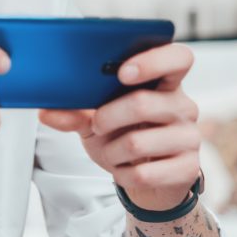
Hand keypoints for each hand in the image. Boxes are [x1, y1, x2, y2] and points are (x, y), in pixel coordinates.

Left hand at [39, 42, 200, 211]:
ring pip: (138, 142)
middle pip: (142, 103)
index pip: (178, 58)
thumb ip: (76, 112)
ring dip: (112, 151)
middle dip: (107, 117)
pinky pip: (144, 173)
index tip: (122, 72)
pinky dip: (123, 174)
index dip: (152, 61)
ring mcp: (190, 138)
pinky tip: (125, 170)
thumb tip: (46, 112)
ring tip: (112, 152)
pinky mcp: (188, 169)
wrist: (148, 179)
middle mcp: (183, 107)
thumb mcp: (97, 121)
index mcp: (165, 84)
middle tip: (97, 125)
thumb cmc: (125, 138)